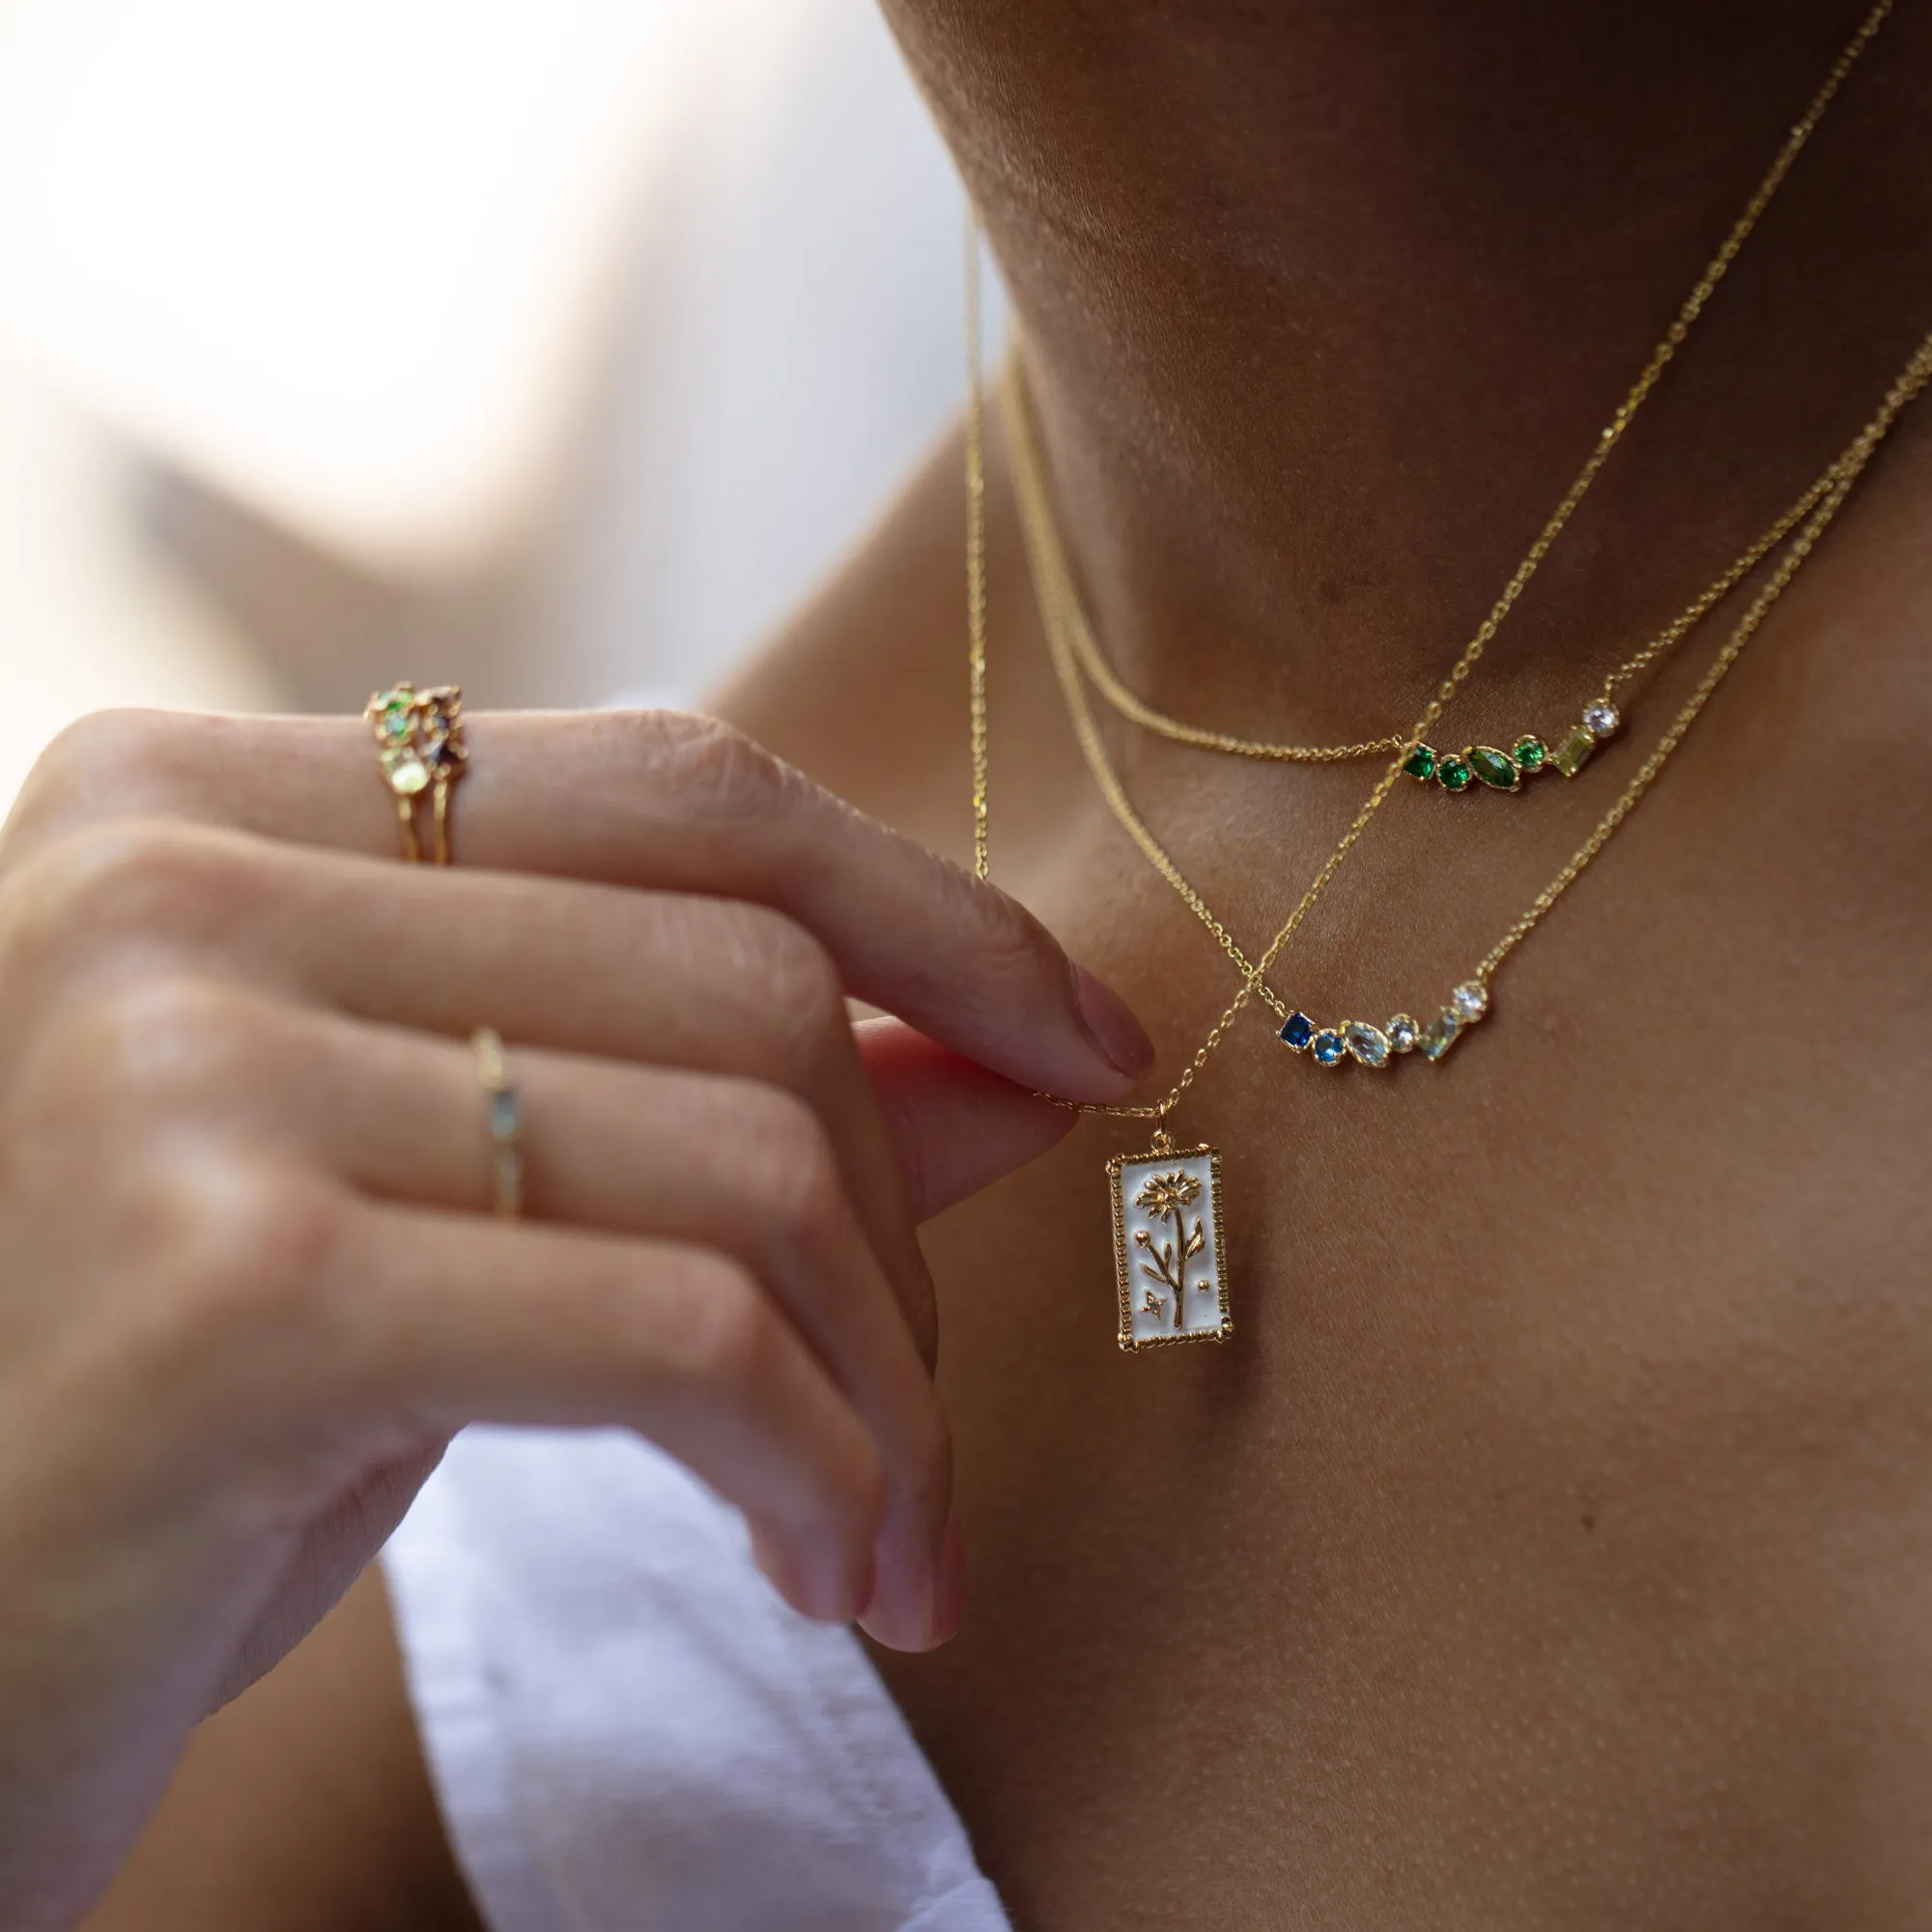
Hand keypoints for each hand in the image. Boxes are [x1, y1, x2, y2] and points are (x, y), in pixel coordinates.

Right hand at [0, 706, 1151, 1929]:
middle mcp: (177, 882)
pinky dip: (810, 1461)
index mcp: (213, 805)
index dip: (927, 907)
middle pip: (746, 979)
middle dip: (903, 1225)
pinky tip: (813, 1566)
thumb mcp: (444, 1199)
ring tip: (878, 1531)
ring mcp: (186, 1064)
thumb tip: (1018, 1053)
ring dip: (878, 1380)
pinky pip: (678, 1333)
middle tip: (926, 1419)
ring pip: (747, 1156)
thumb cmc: (176, 1413)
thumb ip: (707, 1086)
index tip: (1081, 1042)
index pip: (684, 784)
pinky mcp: (233, 1288)